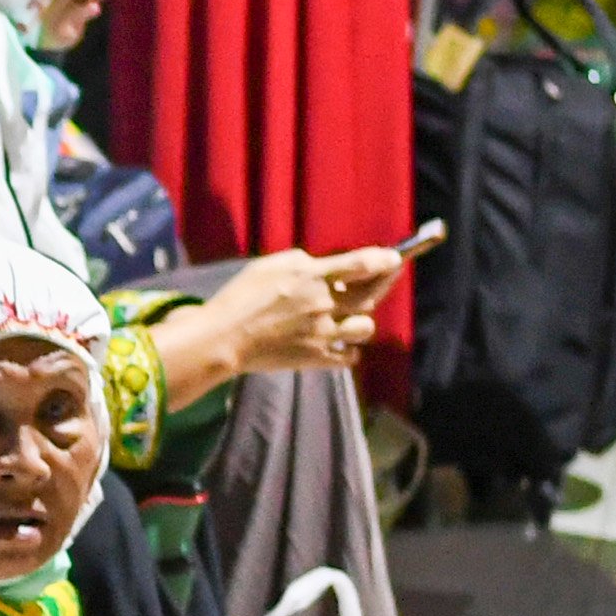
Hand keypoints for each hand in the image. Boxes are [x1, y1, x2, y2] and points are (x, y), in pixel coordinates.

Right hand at [207, 248, 389, 380]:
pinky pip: (350, 357)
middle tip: (389, 275)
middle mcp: (323, 304)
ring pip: (365, 328)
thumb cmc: (239, 298)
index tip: (395, 257)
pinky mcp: (315, 358)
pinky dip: (349, 351)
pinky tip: (338, 344)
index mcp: (311, 277)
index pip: (362, 264)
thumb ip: (303, 262)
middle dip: (386, 282)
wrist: (221, 340)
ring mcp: (322, 333)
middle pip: (371, 294)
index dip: (386, 260)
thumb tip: (327, 265)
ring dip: (362, 321)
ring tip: (352, 318)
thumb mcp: (268, 266)